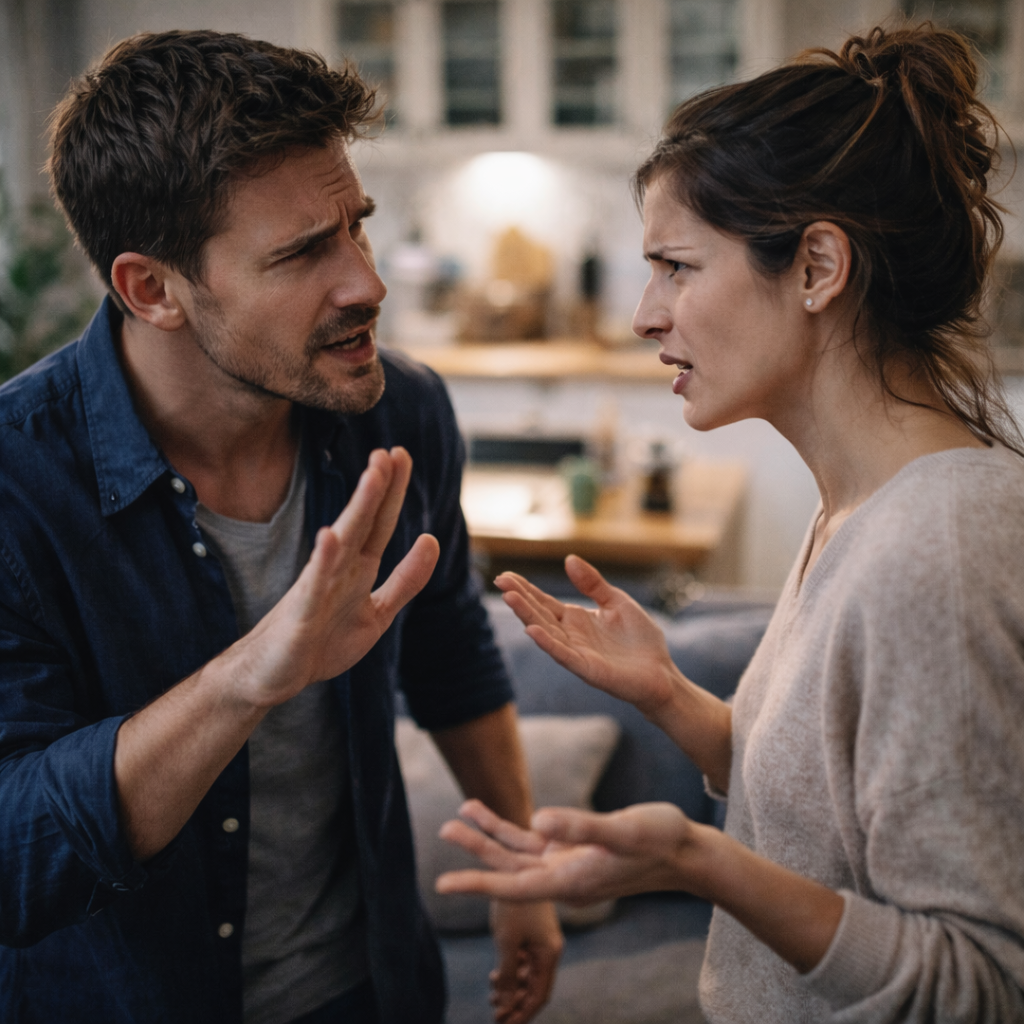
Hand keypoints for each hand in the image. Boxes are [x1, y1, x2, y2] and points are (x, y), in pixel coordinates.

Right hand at [228, 446, 438, 707]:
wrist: (276, 674)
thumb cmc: (323, 642)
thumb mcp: (378, 613)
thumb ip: (406, 581)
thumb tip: (430, 540)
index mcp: (358, 568)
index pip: (379, 522)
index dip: (392, 491)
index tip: (402, 455)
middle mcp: (338, 569)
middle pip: (362, 521)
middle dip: (378, 487)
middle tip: (390, 451)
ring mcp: (318, 586)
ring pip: (342, 541)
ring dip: (358, 509)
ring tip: (373, 477)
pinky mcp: (302, 611)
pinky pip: (315, 583)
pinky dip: (324, 560)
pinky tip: (331, 536)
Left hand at [437, 799, 698, 906]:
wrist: (686, 851)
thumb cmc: (660, 840)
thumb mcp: (623, 829)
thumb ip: (580, 826)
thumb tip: (536, 819)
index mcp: (571, 880)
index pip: (513, 886)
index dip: (476, 885)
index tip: (441, 886)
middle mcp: (563, 877)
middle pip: (507, 869)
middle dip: (474, 853)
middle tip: (443, 829)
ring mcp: (566, 864)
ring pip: (516, 854)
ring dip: (488, 836)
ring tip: (457, 813)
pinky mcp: (573, 850)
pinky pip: (532, 842)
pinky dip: (509, 829)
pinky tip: (490, 814)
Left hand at [488, 899, 561, 1023]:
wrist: (515, 865)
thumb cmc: (513, 904)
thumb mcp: (507, 942)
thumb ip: (507, 976)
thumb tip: (504, 1005)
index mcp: (549, 954)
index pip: (538, 996)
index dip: (521, 1015)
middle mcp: (550, 948)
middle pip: (534, 986)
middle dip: (514, 1002)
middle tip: (495, 1013)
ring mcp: (542, 939)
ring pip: (528, 973)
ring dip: (511, 986)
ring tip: (491, 994)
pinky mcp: (534, 930)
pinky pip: (525, 958)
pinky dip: (512, 969)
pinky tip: (495, 973)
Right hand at [495, 555, 680, 716]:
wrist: (662, 673)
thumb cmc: (640, 640)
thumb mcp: (617, 602)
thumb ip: (593, 583)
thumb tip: (569, 559)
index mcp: (576, 619)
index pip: (544, 602)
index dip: (525, 589)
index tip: (505, 577)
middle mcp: (571, 636)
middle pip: (539, 614)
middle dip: (519, 598)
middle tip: (499, 582)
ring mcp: (577, 652)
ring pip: (546, 631)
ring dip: (527, 616)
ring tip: (509, 598)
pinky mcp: (587, 668)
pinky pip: (563, 654)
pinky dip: (547, 643)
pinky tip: (532, 630)